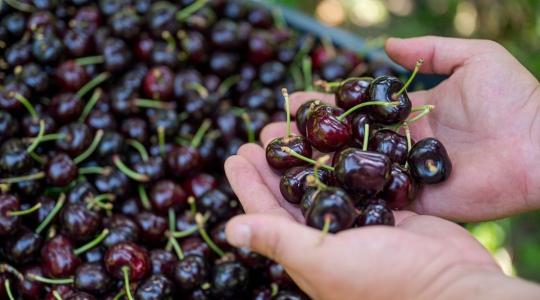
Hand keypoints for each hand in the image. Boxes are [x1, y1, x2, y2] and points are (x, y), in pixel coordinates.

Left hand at [223, 143, 538, 299]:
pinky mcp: (388, 206)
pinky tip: (340, 134)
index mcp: (307, 250)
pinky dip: (349, 156)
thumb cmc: (387, 281)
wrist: (454, 286)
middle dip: (277, 162)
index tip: (235, 153)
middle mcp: (329, 234)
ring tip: (294, 125)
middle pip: (293, 190)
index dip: (248, 184)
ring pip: (326, 179)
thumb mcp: (324, 260)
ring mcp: (360, 218)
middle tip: (264, 131)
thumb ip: (278, 241)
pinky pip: (360, 175)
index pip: (267, 212)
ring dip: (310, 153)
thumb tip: (229, 229)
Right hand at [249, 36, 539, 221]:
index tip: (291, 103)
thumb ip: (429, 51)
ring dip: (315, 171)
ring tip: (278, 165)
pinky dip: (345, 199)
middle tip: (270, 137)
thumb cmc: (514, 99)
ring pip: (353, 174)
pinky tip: (311, 196)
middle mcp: (399, 147)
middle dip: (307, 141)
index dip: (324, 108)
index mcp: (407, 116)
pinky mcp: (415, 202)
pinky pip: (376, 201)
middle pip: (345, 145)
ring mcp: (404, 177)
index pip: (355, 112)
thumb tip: (384, 45)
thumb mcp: (474, 59)